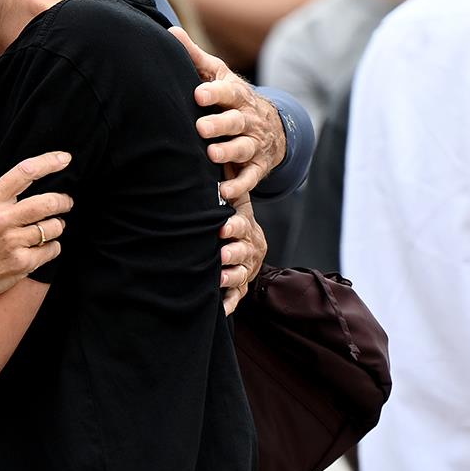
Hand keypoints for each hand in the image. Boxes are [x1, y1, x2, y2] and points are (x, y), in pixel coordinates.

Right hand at [0, 151, 73, 318]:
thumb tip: (3, 164)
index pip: (26, 172)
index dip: (50, 162)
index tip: (65, 158)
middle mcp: (2, 219)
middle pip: (48, 201)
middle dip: (63, 200)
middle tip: (65, 201)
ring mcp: (13, 242)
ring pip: (55, 227)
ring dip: (57, 226)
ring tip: (50, 227)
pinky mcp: (22, 263)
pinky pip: (53, 249)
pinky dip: (52, 247)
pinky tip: (41, 247)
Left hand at [170, 27, 285, 201]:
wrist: (270, 125)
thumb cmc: (230, 97)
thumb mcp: (217, 74)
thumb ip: (195, 57)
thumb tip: (170, 31)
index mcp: (236, 95)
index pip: (227, 92)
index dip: (215, 93)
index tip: (199, 94)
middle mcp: (247, 119)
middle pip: (235, 121)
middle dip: (220, 124)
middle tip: (201, 128)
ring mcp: (254, 143)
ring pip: (243, 147)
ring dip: (228, 151)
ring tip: (211, 155)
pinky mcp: (257, 166)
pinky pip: (251, 177)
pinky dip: (240, 186)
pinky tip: (224, 193)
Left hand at [219, 185, 265, 314]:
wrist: (250, 245)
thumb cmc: (236, 220)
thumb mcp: (237, 204)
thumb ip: (231, 187)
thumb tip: (224, 161)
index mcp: (246, 228)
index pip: (241, 226)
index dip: (233, 227)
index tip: (222, 227)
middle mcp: (249, 250)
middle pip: (243, 252)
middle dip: (233, 253)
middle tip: (222, 255)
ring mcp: (246, 269)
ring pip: (241, 275)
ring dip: (231, 277)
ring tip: (219, 278)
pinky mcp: (241, 287)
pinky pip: (236, 297)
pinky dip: (228, 303)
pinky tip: (220, 309)